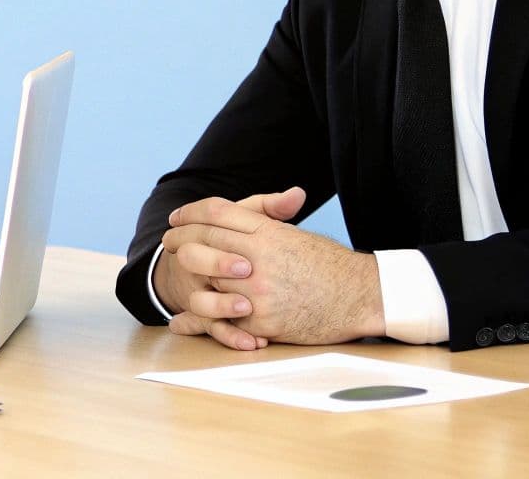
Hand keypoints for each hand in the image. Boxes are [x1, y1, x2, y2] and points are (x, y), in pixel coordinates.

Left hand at [163, 189, 383, 347]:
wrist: (360, 296)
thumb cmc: (329, 265)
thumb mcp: (296, 234)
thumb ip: (267, 216)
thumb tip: (246, 205)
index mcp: (267, 232)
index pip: (216, 213)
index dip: (190, 213)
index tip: (176, 217)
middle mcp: (258, 259)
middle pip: (203, 243)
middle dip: (179, 241)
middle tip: (169, 242)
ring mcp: (258, 292)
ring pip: (207, 282)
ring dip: (189, 279)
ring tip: (177, 278)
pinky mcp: (262, 323)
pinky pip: (221, 321)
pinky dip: (199, 321)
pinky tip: (181, 320)